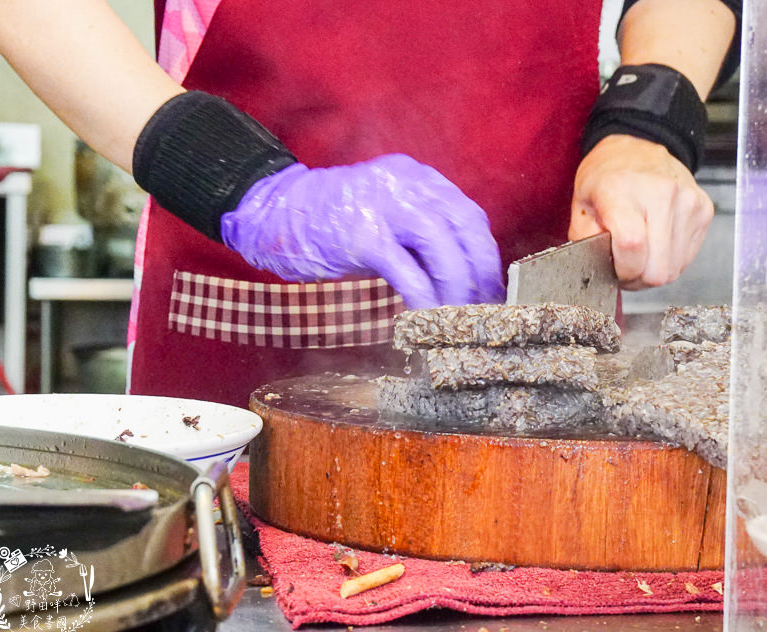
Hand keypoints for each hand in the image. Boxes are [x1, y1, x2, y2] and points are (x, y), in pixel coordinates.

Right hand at [221, 154, 504, 309]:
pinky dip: (424, 300)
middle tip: (482, 311)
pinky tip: (427, 319)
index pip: (469, 215)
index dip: (486, 256)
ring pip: (442, 250)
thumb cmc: (335, 221)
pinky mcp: (362, 236)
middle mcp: (406, 183)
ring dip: (456, 291)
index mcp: (417, 176)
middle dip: (479, 276)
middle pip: (464, 230)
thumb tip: (461, 274)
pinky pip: (408, 274)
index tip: (492, 290)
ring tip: (456, 319)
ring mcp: (383, 207)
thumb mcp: (386, 211)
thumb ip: (421, 229)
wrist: (275, 212)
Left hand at [569, 135, 714, 289]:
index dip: (623, 270)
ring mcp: (687, 201)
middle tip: (624, 265)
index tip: (614, 268)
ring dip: (652, 271)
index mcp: (621, 189)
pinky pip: (686, 259)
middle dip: (637, 278)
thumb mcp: (580, 206)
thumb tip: (596, 270)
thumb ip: (584, 242)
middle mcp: (660, 192)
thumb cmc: (607, 177)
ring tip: (639, 254)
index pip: (632, 245)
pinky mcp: (704, 209)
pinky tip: (655, 244)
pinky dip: (669, 260)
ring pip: (673, 270)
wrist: (640, 147)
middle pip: (657, 269)